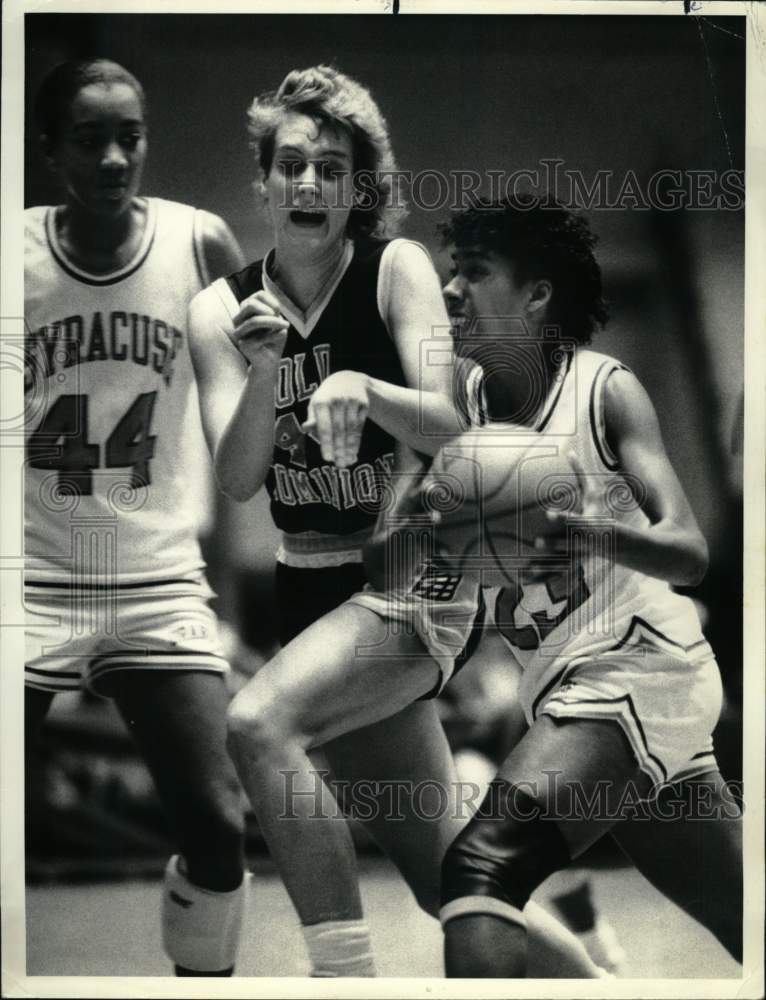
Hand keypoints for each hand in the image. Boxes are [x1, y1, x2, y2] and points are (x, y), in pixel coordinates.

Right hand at [230, 289, 288, 366]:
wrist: (270, 362)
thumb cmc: (274, 340)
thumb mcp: (277, 323)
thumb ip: (273, 314)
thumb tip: (272, 313)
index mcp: (247, 310)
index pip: (258, 296)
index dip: (271, 300)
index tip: (279, 310)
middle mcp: (239, 319)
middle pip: (250, 304)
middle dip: (269, 310)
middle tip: (280, 318)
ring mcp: (239, 332)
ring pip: (254, 321)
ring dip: (273, 322)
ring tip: (286, 326)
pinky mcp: (243, 345)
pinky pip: (260, 338)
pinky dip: (274, 336)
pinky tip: (281, 338)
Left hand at [303, 370, 368, 467]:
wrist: (349, 380)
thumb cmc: (327, 398)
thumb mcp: (316, 404)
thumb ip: (313, 418)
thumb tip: (306, 428)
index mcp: (321, 401)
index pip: (324, 426)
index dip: (326, 443)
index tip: (327, 458)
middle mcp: (337, 400)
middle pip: (339, 429)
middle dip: (339, 449)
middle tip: (340, 465)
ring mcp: (352, 401)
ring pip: (351, 429)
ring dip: (350, 447)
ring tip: (347, 462)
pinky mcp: (363, 404)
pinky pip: (360, 427)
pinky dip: (357, 441)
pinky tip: (354, 453)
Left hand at [521, 451, 602, 583]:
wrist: (616, 542)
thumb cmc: (600, 512)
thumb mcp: (594, 493)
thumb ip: (580, 474)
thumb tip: (569, 449)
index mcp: (588, 524)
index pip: (575, 520)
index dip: (563, 518)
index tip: (548, 514)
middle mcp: (583, 543)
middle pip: (568, 545)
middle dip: (554, 545)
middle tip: (536, 543)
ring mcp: (578, 558)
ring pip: (561, 565)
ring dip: (544, 568)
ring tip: (526, 569)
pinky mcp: (572, 566)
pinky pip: (554, 575)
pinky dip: (540, 578)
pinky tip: (522, 580)